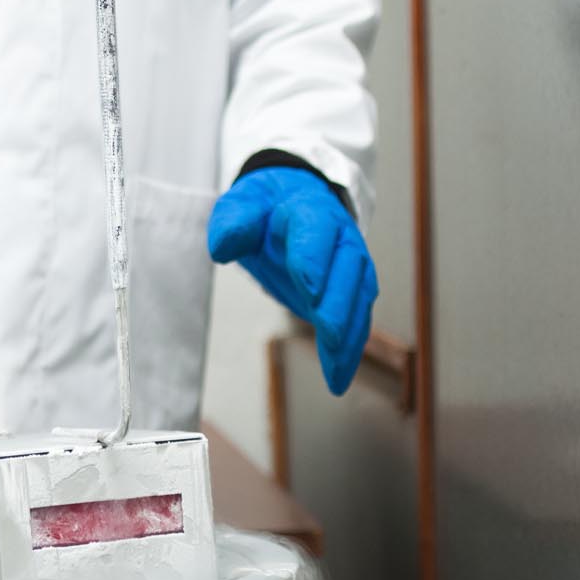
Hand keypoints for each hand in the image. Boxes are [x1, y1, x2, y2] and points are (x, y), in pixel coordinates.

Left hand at [208, 168, 377, 395]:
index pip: (316, 231)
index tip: (309, 290)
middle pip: (347, 268)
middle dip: (339, 304)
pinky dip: (350, 348)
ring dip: (350, 335)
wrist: (291, 203)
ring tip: (337, 372)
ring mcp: (350, 263)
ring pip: (358, 297)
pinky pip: (356, 318)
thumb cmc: (264, 208)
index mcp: (308, 209)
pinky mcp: (350, 289)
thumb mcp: (241, 205)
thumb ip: (233, 222)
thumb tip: (221, 247)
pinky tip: (339, 377)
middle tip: (329, 334)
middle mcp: (339, 236)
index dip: (314, 260)